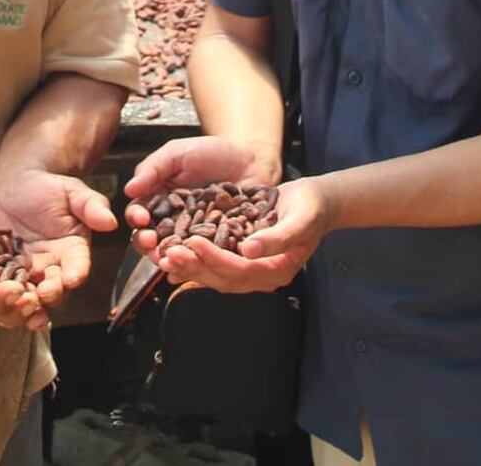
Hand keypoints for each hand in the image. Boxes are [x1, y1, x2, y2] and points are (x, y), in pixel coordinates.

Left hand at [0, 170, 117, 326]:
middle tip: (41, 295)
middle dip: (47, 296)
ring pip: (22, 301)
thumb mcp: (70, 191)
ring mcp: (21, 278)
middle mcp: (49, 272)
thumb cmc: (45, 188)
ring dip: (18, 305)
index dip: (74, 274)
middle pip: (51, 293)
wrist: (9, 188)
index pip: (77, 268)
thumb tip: (110, 221)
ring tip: (13, 299)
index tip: (70, 278)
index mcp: (71, 254)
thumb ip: (90, 205)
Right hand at [123, 136, 280, 255]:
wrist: (250, 159)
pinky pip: (206, 259)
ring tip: (169, 260)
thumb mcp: (178, 153)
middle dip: (147, 245)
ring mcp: (195, 237)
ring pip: (176, 254)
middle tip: (151, 243)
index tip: (141, 218)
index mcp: (158, 201)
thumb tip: (129, 189)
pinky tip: (196, 267)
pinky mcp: (218, 246)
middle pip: (152, 240)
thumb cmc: (211, 153)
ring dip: (170, 259)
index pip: (139, 214)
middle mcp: (173, 222)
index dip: (136, 218)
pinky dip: (199, 265)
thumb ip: (153, 168)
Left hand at [154, 176, 332, 291]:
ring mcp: (251, 268)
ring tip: (166, 257)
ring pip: (216, 275)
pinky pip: (215, 265)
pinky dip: (196, 263)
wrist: (315, 202)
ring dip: (190, 267)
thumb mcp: (300, 219)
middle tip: (169, 255)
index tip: (194, 244)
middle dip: (195, 267)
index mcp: (278, 269)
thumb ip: (277, 237)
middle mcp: (262, 274)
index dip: (216, 259)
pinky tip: (175, 257)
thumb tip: (249, 249)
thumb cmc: (310, 208)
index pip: (241, 270)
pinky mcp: (241, 257)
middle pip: (224, 278)